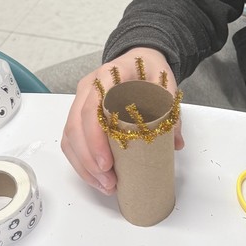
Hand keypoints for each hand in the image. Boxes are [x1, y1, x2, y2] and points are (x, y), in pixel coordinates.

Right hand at [61, 48, 183, 193]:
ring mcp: (80, 100)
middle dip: (89, 160)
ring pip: (70, 136)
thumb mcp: (165, 84)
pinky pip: (71, 140)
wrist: (138, 59)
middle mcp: (89, 87)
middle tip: (108, 181)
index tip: (107, 162)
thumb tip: (175, 143)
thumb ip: (171, 111)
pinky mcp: (78, 114)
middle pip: (76, 125)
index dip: (95, 137)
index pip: (93, 106)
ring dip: (84, 166)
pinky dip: (81, 162)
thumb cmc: (149, 71)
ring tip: (105, 185)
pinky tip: (96, 178)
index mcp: (109, 75)